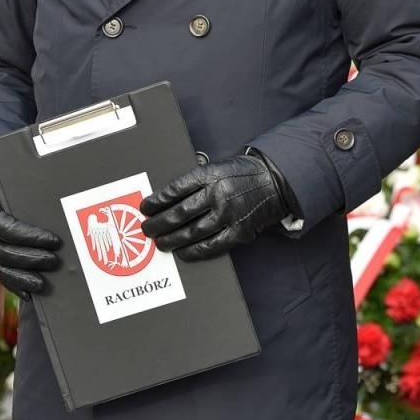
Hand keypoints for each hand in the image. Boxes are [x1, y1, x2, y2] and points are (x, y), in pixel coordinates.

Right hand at [0, 181, 60, 294]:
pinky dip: (14, 286)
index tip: (54, 241)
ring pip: (0, 268)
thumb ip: (28, 199)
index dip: (31, 237)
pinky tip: (28, 293)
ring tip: (42, 282)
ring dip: (23, 278)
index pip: (9, 228)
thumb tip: (53, 208)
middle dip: (31, 259)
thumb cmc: (5, 192)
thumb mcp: (12, 189)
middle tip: (54, 260)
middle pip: (4, 251)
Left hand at [140, 154, 291, 261]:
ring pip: (191, 232)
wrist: (274, 182)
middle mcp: (218, 194)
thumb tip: (166, 200)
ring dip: (171, 240)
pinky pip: (210, 245)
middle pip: (179, 213)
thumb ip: (196, 181)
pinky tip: (182, 252)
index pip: (175, 190)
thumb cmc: (241, 174)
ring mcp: (228, 214)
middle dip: (159, 224)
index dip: (157, 201)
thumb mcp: (218, 167)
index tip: (146, 208)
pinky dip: (193, 251)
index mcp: (210, 174)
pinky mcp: (238, 231)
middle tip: (147, 229)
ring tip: (160, 243)